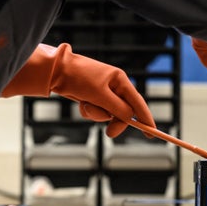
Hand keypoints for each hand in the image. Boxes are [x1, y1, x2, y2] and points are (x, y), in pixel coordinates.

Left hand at [1, 43, 155, 137]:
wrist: (56, 71)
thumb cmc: (79, 78)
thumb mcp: (100, 95)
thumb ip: (117, 108)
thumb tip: (130, 119)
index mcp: (120, 80)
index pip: (138, 102)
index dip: (146, 118)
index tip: (151, 132)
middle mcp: (114, 86)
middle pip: (123, 111)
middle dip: (115, 121)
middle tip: (110, 133)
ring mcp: (103, 92)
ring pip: (108, 113)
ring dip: (97, 114)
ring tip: (85, 105)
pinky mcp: (92, 97)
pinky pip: (96, 111)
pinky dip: (89, 111)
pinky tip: (81, 102)